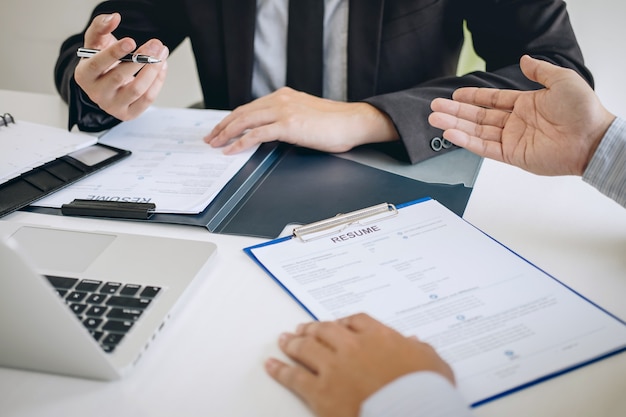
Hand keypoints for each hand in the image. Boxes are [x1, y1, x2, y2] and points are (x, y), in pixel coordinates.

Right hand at [74, 13, 169, 121]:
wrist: (105, 83)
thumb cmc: (100, 61)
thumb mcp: (95, 42)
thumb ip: (100, 26)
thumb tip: (114, 18)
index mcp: (84, 75)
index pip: (98, 64)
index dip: (115, 52)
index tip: (131, 40)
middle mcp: (96, 94)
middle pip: (120, 77)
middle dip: (141, 59)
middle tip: (156, 44)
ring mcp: (112, 106)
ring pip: (137, 89)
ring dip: (153, 70)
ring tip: (162, 53)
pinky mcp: (128, 114)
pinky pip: (147, 99)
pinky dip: (158, 81)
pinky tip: (161, 67)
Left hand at [204, 87, 398, 153]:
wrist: (354, 122)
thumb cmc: (336, 123)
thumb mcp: (306, 116)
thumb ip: (288, 120)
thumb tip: (272, 133)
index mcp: (284, 96)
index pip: (250, 107)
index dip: (232, 119)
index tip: (221, 129)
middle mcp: (280, 99)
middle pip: (242, 112)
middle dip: (223, 126)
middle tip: (210, 138)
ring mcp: (283, 111)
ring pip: (245, 121)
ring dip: (226, 134)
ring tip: (215, 144)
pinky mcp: (288, 125)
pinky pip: (256, 134)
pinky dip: (240, 143)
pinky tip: (231, 150)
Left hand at [265, 313, 454, 416]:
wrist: (412, 414)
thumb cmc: (425, 392)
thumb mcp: (432, 364)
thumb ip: (420, 350)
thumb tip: (415, 343)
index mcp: (379, 337)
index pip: (355, 321)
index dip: (343, 322)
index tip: (338, 324)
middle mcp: (353, 347)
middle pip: (326, 330)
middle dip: (313, 328)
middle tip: (304, 328)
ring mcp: (334, 368)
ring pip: (306, 348)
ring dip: (293, 343)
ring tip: (285, 340)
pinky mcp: (321, 392)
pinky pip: (294, 377)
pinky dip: (280, 370)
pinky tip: (272, 365)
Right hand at [428, 55, 615, 175]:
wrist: (592, 138)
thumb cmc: (582, 110)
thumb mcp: (562, 80)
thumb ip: (539, 71)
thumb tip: (524, 60)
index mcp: (526, 104)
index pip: (492, 100)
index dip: (473, 96)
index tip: (456, 93)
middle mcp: (516, 122)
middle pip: (478, 116)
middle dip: (456, 111)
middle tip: (435, 107)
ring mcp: (512, 139)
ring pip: (476, 131)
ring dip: (455, 124)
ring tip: (435, 118)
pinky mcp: (512, 155)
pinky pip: (484, 147)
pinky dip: (466, 141)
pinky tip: (451, 133)